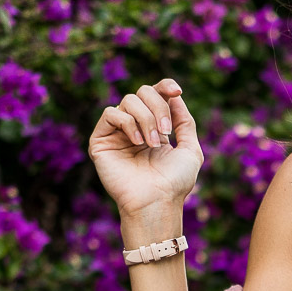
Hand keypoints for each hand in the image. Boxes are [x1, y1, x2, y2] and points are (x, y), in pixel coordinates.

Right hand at [87, 78, 202, 223]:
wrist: (157, 203)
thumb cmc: (175, 183)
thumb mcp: (190, 150)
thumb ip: (185, 122)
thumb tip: (174, 95)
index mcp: (154, 128)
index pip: (155, 95)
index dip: (165, 87)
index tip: (177, 91)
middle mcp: (135, 128)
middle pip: (142, 92)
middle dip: (158, 107)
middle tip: (166, 131)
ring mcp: (117, 134)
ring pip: (128, 100)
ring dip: (146, 118)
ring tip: (152, 144)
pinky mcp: (101, 141)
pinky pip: (111, 114)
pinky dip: (127, 123)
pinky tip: (137, 142)